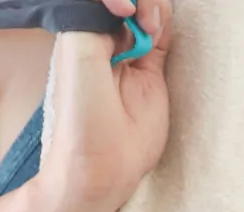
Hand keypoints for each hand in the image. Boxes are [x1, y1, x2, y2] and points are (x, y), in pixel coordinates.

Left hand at [38, 0, 171, 211]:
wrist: (101, 163)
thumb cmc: (81, 113)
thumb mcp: (78, 47)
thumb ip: (97, 13)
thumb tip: (130, 6)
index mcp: (79, 28)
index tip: (122, 8)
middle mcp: (105, 37)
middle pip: (128, 1)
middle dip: (136, 1)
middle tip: (134, 15)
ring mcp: (131, 54)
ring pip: (148, 10)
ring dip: (152, 8)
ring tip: (149, 27)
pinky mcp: (153, 72)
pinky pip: (164, 33)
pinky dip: (165, 23)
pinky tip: (157, 31)